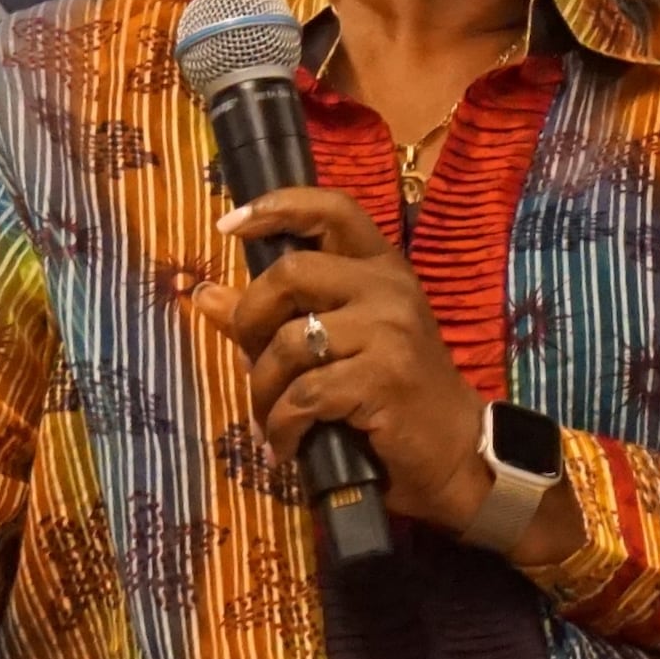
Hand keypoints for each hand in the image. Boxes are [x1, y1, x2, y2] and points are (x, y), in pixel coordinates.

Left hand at [212, 186, 496, 532]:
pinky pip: (304, 395)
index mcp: (381, 268)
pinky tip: (286, 446)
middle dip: (250, 319)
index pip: (333, 210)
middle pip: (291, 273)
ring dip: (263, 391)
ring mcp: (390, 331)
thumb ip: (273, 318)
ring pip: (288, 343)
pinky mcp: (384, 378)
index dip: (278, 206)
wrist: (455, 452)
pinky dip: (282, 427)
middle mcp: (388, 288)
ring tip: (269, 421)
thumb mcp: (339, 346)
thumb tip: (204, 295)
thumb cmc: (393, 396)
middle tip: (248, 358)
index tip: (230, 225)